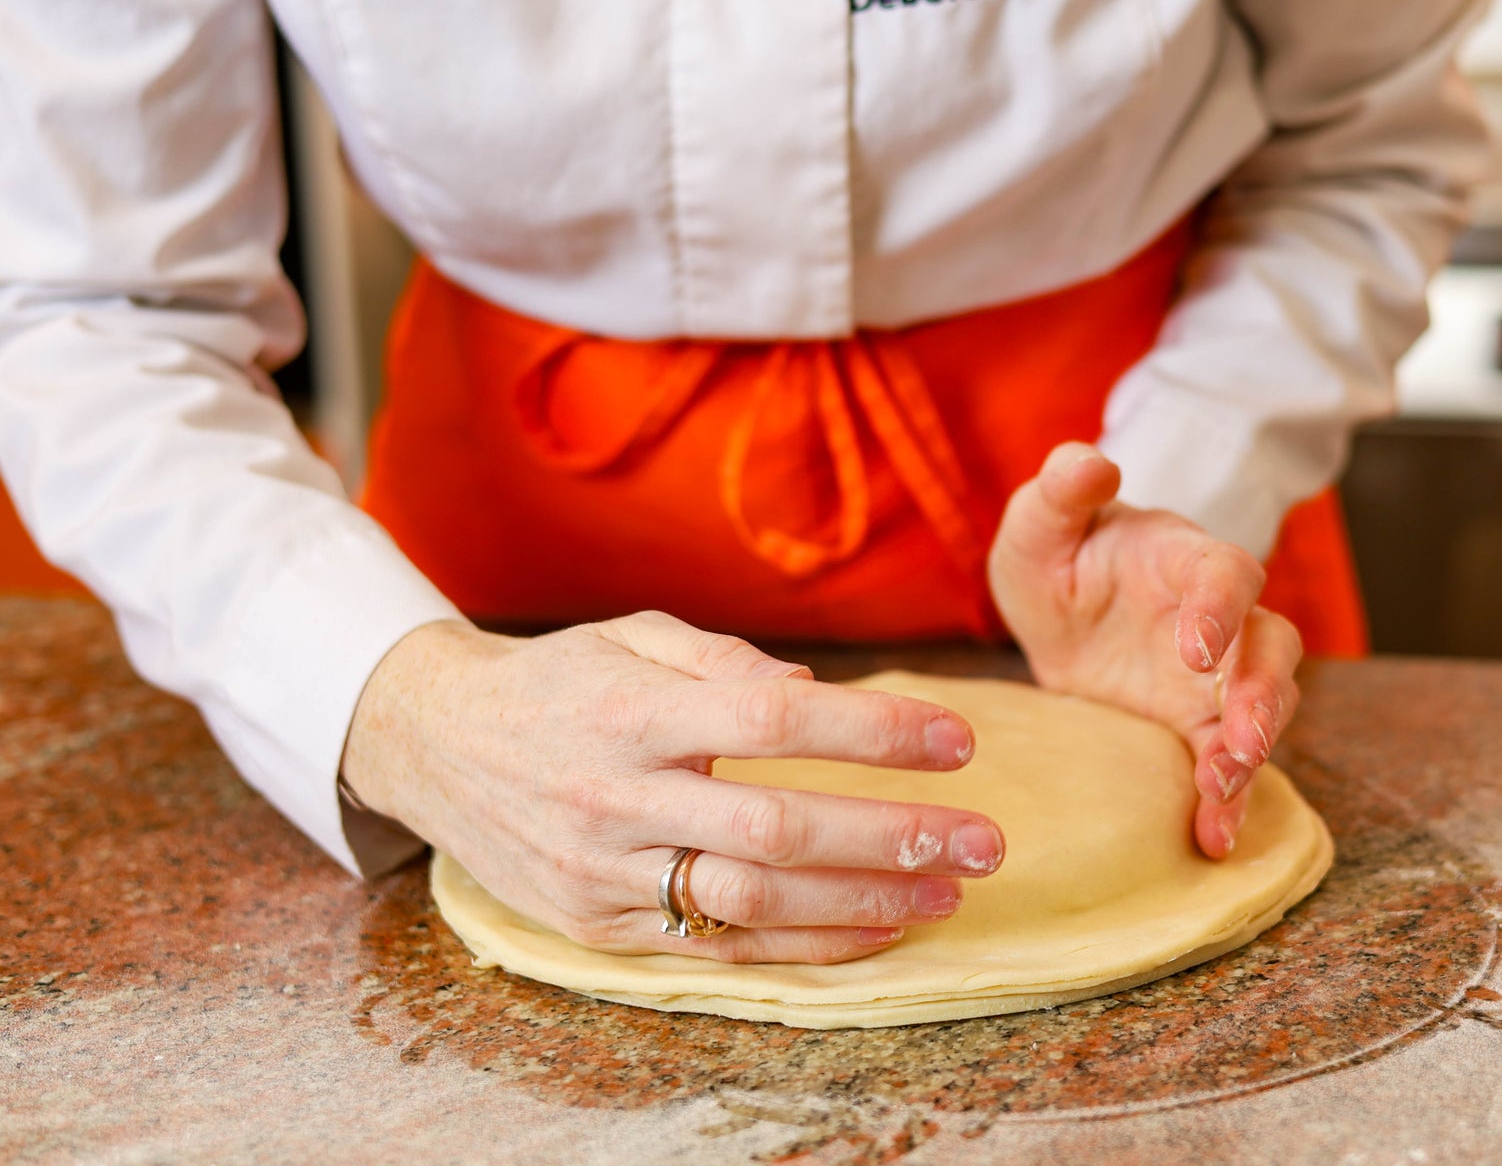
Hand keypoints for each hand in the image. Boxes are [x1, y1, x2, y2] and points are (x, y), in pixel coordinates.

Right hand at [342, 612, 1004, 961]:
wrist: (435, 744)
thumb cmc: (560, 681)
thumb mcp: (633, 638)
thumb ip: (727, 663)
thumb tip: (819, 695)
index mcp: (634, 711)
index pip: (774, 720)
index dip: (874, 731)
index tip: (957, 737)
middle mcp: (619, 796)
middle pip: (777, 826)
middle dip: (893, 836)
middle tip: (982, 840)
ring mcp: (605, 873)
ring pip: (753, 901)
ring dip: (863, 904)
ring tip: (946, 894)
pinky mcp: (597, 930)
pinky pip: (718, 949)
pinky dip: (806, 946)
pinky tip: (877, 932)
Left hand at [988, 442, 1303, 858]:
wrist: (1061, 614)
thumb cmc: (1060, 555)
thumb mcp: (1040, 522)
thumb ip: (1061, 489)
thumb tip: (1090, 462)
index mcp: (1182, 558)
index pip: (1226, 572)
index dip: (1223, 607)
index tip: (1199, 650)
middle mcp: (1218, 618)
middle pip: (1272, 647)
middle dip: (1262, 693)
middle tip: (1239, 738)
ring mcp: (1215, 678)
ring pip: (1267, 708)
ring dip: (1253, 749)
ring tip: (1222, 788)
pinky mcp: (1198, 726)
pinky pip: (1231, 764)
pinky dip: (1230, 802)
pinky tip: (1213, 841)